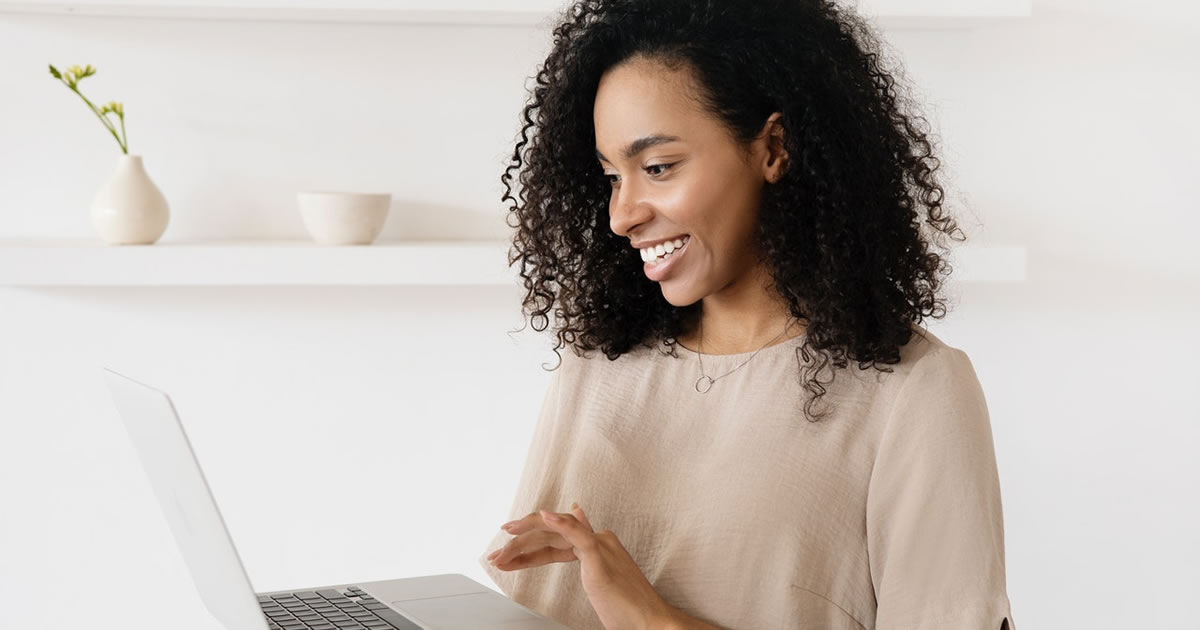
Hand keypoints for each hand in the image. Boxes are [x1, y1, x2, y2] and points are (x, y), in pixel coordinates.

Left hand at [488, 503, 675, 629]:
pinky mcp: (600, 555)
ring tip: (503, 547)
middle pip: (550, 534)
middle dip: (519, 543)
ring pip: (555, 531)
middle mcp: (598, 540)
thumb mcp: (600, 576)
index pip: (553, 540)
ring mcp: (600, 545)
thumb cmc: (627, 606)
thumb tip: (578, 515)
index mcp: (596, 545)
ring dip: (524, 539)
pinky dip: (559, 523)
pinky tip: (542, 517)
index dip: (527, 548)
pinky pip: (577, 534)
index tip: (506, 555)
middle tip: (496, 555)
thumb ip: (584, 549)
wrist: (649, 620)